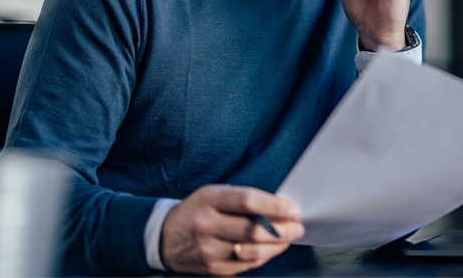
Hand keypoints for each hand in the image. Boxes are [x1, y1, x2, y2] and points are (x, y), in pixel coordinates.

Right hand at [160, 184, 302, 274]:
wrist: (166, 237)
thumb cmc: (198, 211)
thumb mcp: (215, 195)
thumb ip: (243, 200)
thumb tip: (279, 208)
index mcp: (209, 200)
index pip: (247, 201)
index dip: (275, 206)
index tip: (293, 210)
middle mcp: (206, 225)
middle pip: (252, 230)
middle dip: (282, 229)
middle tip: (297, 226)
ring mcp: (208, 250)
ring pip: (252, 251)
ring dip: (277, 245)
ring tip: (288, 237)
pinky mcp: (212, 268)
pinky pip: (246, 264)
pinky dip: (264, 256)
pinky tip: (272, 248)